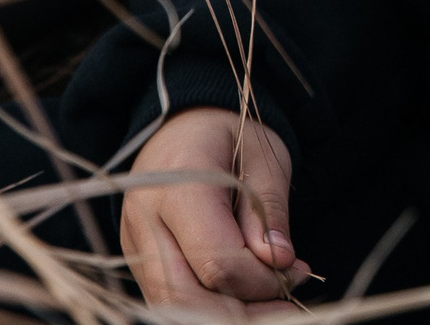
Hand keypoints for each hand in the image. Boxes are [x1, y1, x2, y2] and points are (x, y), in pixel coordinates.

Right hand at [121, 107, 309, 316]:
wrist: (186, 123)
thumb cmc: (231, 137)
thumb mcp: (264, 159)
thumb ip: (268, 211)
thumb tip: (278, 262)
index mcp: (178, 183)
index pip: (217, 260)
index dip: (262, 279)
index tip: (297, 269)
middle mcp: (144, 219)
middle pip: (186, 297)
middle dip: (243, 313)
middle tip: (287, 306)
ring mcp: (133, 244)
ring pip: (172, 307)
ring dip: (225, 316)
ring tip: (271, 307)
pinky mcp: (136, 261)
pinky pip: (169, 300)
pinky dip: (208, 308)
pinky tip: (244, 299)